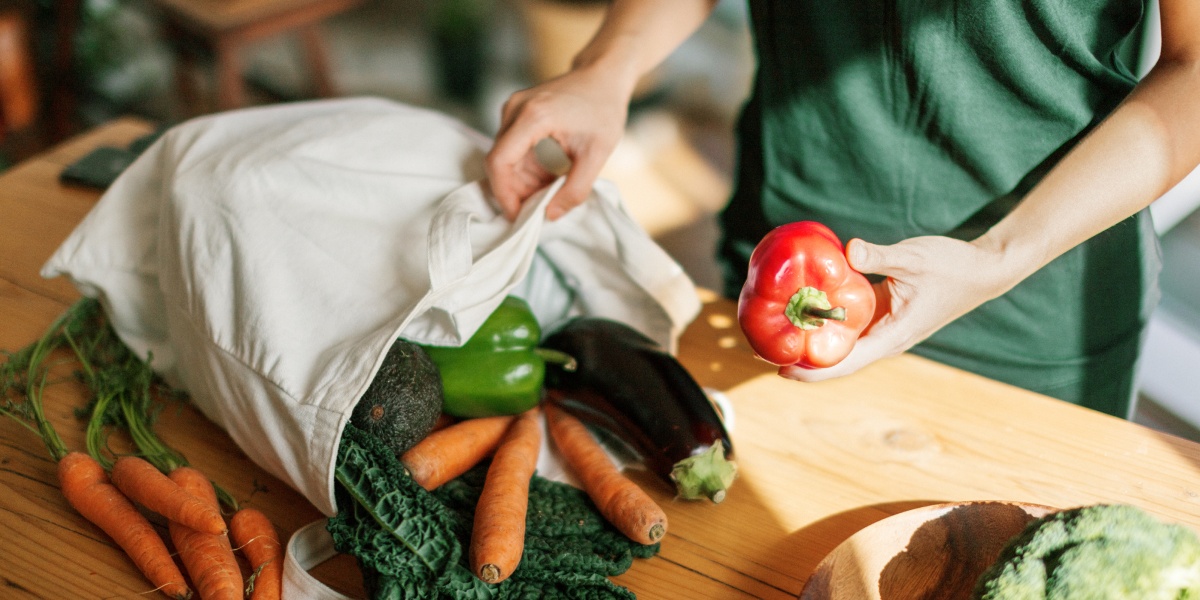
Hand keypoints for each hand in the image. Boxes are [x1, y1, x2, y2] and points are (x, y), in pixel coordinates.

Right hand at [485, 68, 631, 220]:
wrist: (603, 76)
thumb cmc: (604, 109)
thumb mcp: (597, 155)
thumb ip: (575, 189)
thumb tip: (550, 216)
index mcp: (533, 116)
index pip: (500, 162)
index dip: (504, 194)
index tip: (518, 215)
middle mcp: (515, 109)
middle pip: (500, 162)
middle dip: (516, 191)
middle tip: (540, 209)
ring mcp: (513, 109)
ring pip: (506, 158)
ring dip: (523, 181)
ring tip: (551, 190)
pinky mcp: (516, 112)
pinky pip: (513, 149)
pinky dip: (527, 168)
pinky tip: (549, 175)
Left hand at [778, 234, 1020, 381]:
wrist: (985, 268)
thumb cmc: (953, 265)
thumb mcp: (915, 257)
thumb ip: (881, 255)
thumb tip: (848, 250)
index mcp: (892, 336)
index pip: (845, 363)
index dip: (812, 370)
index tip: (781, 370)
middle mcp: (885, 339)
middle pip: (836, 360)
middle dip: (800, 360)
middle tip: (760, 351)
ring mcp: (884, 329)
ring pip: (841, 345)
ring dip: (810, 343)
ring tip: (773, 336)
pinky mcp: (883, 314)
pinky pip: (849, 326)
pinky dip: (826, 322)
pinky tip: (803, 311)